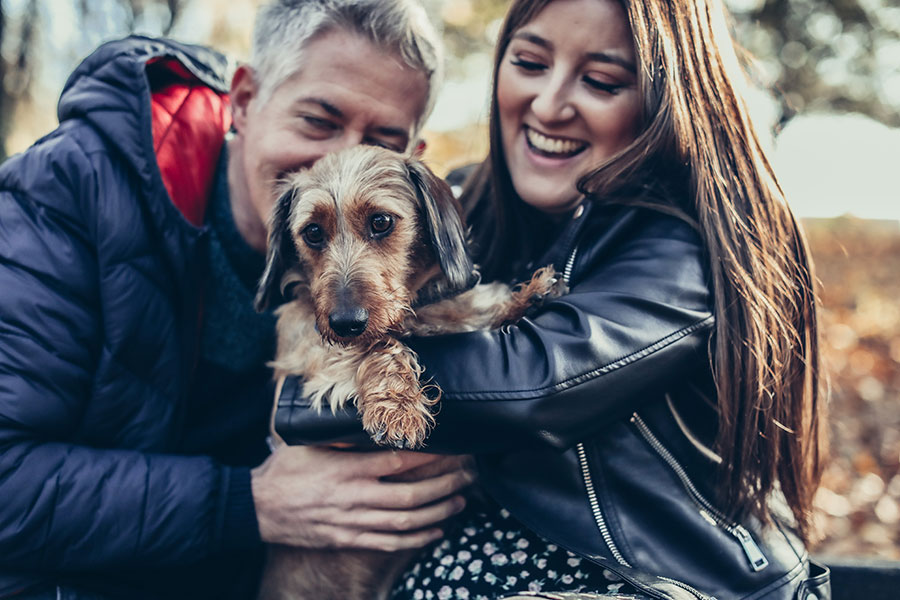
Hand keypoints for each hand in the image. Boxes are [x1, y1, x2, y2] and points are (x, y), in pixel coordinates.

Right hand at [251, 445, 474, 550]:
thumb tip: (370, 417)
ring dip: (438, 512)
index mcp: (348, 469)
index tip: (452, 448)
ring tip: (460, 500)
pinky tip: (436, 532)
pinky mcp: (348, 540)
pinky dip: (416, 540)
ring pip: (406, 522)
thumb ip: (343, 435)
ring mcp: (353, 522)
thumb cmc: (284, 470)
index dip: (430, 457)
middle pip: (411, 494)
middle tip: (468, 474)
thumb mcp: (310, 443)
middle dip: (445, 484)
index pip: (399, 462)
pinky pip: (389, 543)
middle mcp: (355, 497)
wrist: (257, 508)